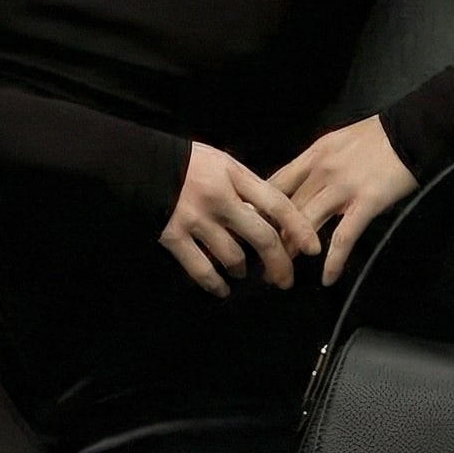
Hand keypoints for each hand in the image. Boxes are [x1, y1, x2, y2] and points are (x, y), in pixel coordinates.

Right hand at [159, 141, 323, 297]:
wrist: (140, 163)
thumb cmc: (187, 163)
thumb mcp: (223, 163)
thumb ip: (246, 188)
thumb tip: (272, 218)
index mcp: (235, 176)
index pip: (277, 204)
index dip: (299, 228)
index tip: (313, 248)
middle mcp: (220, 199)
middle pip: (262, 237)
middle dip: (279, 263)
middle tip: (285, 279)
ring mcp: (197, 220)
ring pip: (233, 256)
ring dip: (241, 269)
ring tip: (241, 272)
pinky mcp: (174, 236)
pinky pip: (201, 269)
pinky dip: (215, 284)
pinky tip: (222, 289)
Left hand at [265, 115, 417, 285]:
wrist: (413, 129)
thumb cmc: (379, 136)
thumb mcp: (338, 142)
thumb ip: (318, 164)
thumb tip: (304, 185)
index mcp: (313, 155)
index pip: (276, 184)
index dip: (260, 208)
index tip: (251, 227)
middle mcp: (321, 171)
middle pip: (286, 209)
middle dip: (270, 236)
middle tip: (261, 259)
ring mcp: (343, 187)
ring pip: (306, 224)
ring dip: (292, 252)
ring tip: (282, 273)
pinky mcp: (366, 203)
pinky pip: (343, 237)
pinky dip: (334, 261)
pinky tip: (328, 277)